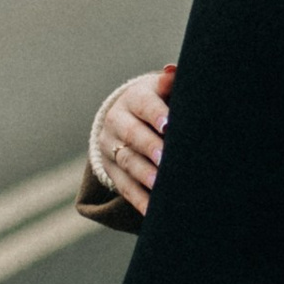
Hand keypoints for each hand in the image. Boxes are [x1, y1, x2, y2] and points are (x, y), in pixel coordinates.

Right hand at [97, 63, 173, 213]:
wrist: (128, 117)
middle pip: (132, 135)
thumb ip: (171, 83)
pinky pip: (125, 188)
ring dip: (144, 175)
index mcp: (134, 98)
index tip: (169, 125)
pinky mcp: (111, 171)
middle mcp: (117, 121)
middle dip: (149, 148)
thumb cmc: (160, 101)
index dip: (156, 115)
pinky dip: (140, 200)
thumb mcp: (164, 89)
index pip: (144, 105)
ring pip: (127, 162)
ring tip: (161, 186)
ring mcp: (111, 147)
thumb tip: (172, 71)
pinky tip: (154, 212)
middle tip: (165, 159)